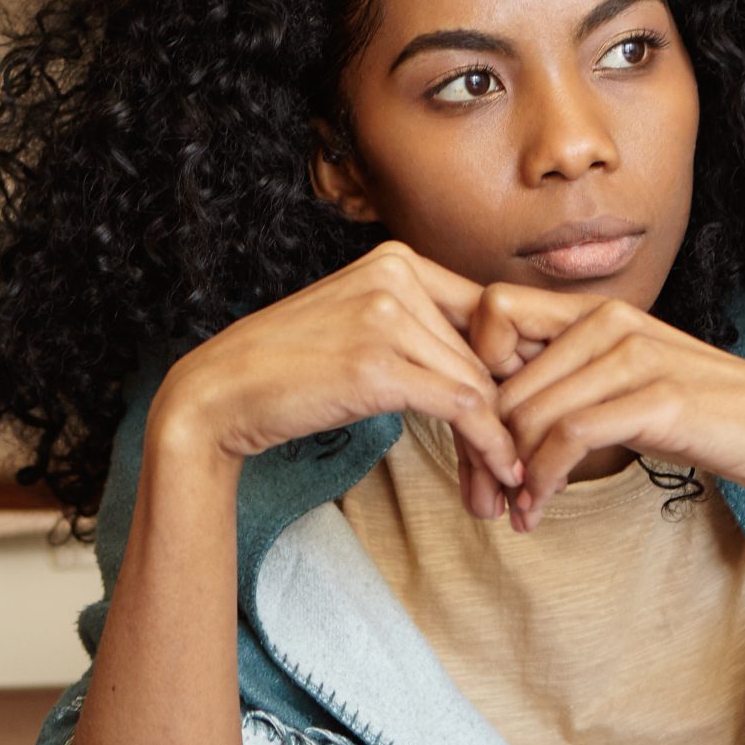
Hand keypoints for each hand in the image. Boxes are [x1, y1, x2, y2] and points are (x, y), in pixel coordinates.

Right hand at [152, 242, 523, 518]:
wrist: (220, 392)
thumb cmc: (288, 367)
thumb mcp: (358, 323)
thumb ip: (417, 326)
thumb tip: (491, 367)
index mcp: (395, 258)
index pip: (486, 313)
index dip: (513, 371)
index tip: (523, 419)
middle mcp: (395, 274)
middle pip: (486, 353)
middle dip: (506, 416)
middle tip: (513, 469)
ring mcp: (384, 316)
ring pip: (479, 384)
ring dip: (499, 443)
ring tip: (502, 486)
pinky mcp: (377, 364)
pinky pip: (462, 407)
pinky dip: (489, 447)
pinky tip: (498, 475)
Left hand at [469, 284, 744, 528]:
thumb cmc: (687, 410)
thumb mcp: (615, 381)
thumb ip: (560, 378)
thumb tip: (487, 408)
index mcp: (592, 309)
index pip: (493, 311)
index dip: (474, 368)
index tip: (484, 424)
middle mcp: (608, 319)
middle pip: (501, 377)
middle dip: (484, 444)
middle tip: (486, 492)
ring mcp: (633, 354)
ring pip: (529, 412)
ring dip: (511, 473)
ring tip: (515, 509)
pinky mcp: (656, 397)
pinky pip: (568, 437)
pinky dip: (542, 480)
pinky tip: (538, 510)